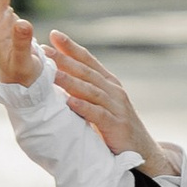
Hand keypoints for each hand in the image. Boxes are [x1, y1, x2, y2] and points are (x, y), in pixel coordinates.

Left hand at [43, 28, 169, 174]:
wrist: (143, 152)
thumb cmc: (115, 128)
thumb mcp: (100, 105)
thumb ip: (84, 92)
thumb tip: (57, 79)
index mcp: (109, 83)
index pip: (88, 61)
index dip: (72, 47)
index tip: (54, 34)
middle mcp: (114, 91)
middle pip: (86, 71)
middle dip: (65, 60)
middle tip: (44, 50)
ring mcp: (117, 107)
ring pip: (90, 90)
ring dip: (70, 81)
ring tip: (51, 74)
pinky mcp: (117, 126)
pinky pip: (98, 114)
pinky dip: (84, 108)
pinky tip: (70, 102)